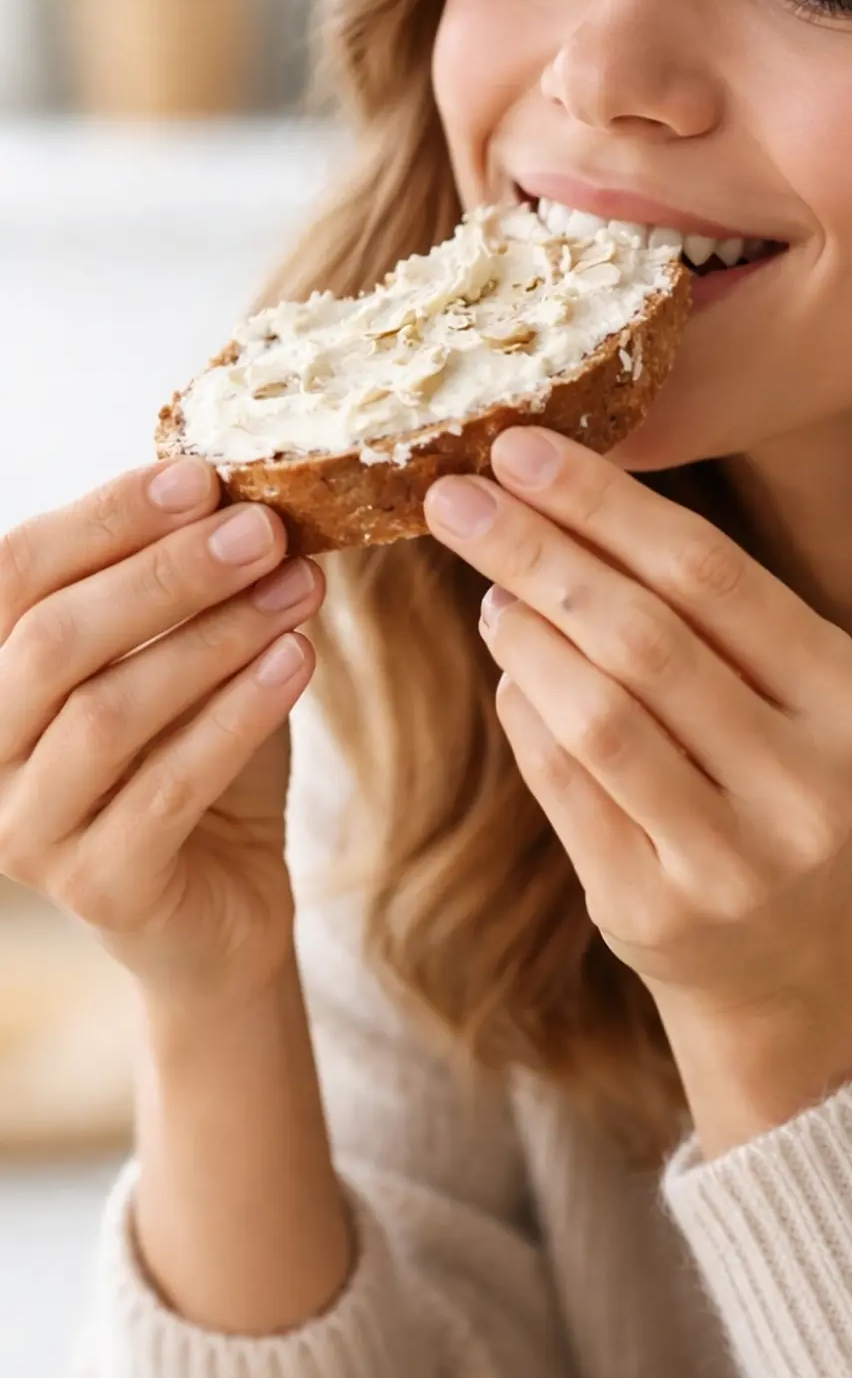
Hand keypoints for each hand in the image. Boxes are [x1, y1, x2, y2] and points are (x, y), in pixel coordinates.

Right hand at [0, 460, 324, 1009]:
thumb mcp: (188, 652)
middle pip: (53, 639)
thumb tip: (242, 485)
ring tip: (298, 586)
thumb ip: (187, 583)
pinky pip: (168, 787)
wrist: (230, 899)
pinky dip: (237, 715)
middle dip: (165, 573)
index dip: (104, 518)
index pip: (16, 573)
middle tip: (262, 528)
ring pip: (108, 712)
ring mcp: (27, 830)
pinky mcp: (99, 888)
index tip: (201, 478)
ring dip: (213, 638)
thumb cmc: (199, 754)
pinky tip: (298, 660)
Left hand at [423, 427, 851, 1029]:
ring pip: (598, 714)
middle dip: (539, 553)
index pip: (711, 575)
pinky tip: (509, 671)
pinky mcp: (658, 911)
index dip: (605, 504)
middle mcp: (808, 783)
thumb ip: (701, 610)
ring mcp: (735, 859)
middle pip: (645, 637)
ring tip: (489, 588)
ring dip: (524, 635)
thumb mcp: (783, 693)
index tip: (519, 448)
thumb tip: (551, 498)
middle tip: (456, 497)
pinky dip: (524, 715)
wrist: (786, 959)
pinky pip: (565, 788)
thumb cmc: (768, 783)